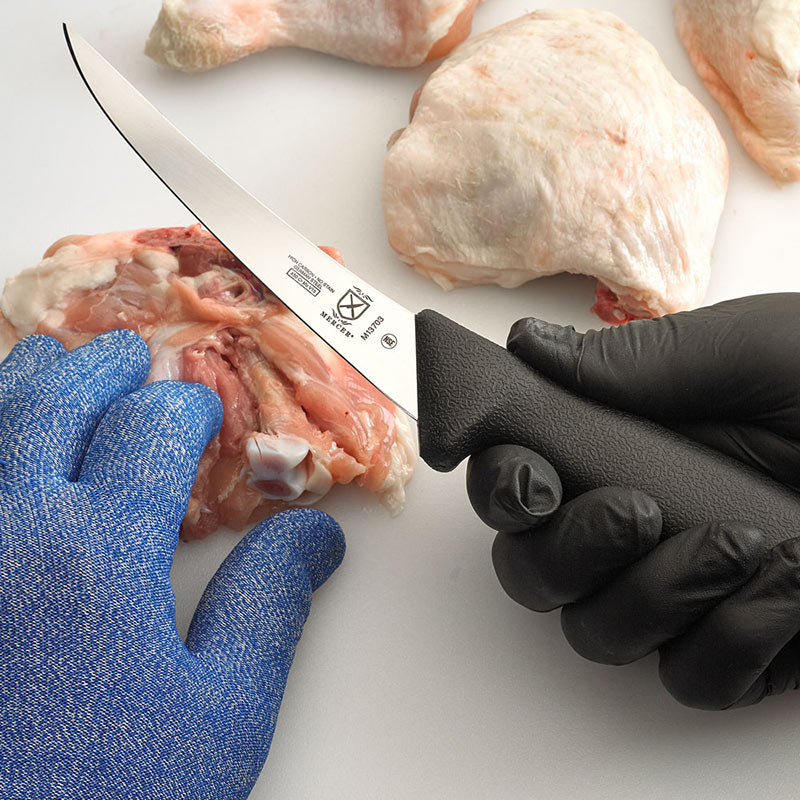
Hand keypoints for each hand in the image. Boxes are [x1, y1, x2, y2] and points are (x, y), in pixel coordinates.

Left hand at [0, 332, 344, 797]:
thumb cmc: (106, 799)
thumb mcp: (220, 714)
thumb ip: (268, 606)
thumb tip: (316, 538)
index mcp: (96, 553)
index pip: (149, 433)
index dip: (183, 409)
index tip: (200, 411)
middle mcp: (7, 532)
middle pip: (53, 404)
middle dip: (98, 370)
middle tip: (125, 356)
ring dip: (21, 383)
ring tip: (46, 364)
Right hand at [468, 294, 799, 709]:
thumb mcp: (754, 352)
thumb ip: (636, 359)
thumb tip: (528, 345)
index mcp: (628, 444)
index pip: (520, 479)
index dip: (501, 485)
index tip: (528, 478)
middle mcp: (640, 520)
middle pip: (535, 571)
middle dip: (566, 550)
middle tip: (633, 511)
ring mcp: (687, 589)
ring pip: (599, 631)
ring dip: (656, 594)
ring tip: (739, 545)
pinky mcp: (745, 646)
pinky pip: (690, 676)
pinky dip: (734, 638)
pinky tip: (788, 588)